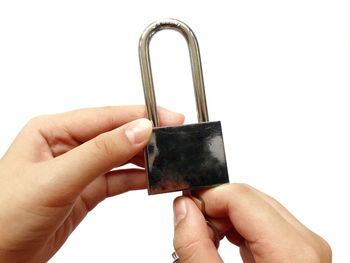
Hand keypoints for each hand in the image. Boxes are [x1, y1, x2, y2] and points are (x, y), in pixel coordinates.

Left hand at [0, 106, 183, 262]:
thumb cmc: (4, 215)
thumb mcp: (56, 178)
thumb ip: (101, 152)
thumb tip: (139, 130)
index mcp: (53, 131)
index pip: (106, 116)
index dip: (140, 116)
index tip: (169, 119)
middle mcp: (67, 146)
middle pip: (116, 134)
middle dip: (147, 137)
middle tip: (175, 140)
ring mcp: (78, 169)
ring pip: (120, 158)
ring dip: (144, 159)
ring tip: (169, 160)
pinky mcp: (86, 191)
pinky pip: (118, 179)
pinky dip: (137, 180)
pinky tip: (152, 179)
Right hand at [173, 184, 331, 262]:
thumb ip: (195, 246)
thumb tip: (183, 208)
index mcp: (292, 253)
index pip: (239, 195)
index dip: (206, 199)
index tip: (185, 212)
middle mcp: (306, 244)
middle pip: (247, 199)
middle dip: (213, 210)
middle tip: (194, 234)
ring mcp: (304, 246)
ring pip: (253, 208)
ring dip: (223, 220)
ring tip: (208, 244)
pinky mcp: (296, 250)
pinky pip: (260, 223)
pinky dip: (235, 230)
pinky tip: (224, 247)